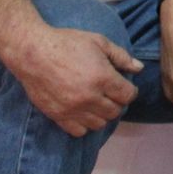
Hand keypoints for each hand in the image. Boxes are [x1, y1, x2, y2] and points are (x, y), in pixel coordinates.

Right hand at [8, 25, 141, 137]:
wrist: (33, 53)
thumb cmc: (67, 43)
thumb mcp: (99, 42)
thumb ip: (121, 56)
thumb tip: (139, 68)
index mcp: (102, 78)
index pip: (127, 96)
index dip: (130, 91)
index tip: (125, 86)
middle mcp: (90, 97)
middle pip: (115, 112)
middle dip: (117, 103)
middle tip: (111, 93)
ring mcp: (73, 109)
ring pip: (99, 124)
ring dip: (102, 114)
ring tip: (98, 102)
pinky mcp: (58, 116)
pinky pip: (78, 131)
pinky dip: (85, 124)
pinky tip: (83, 111)